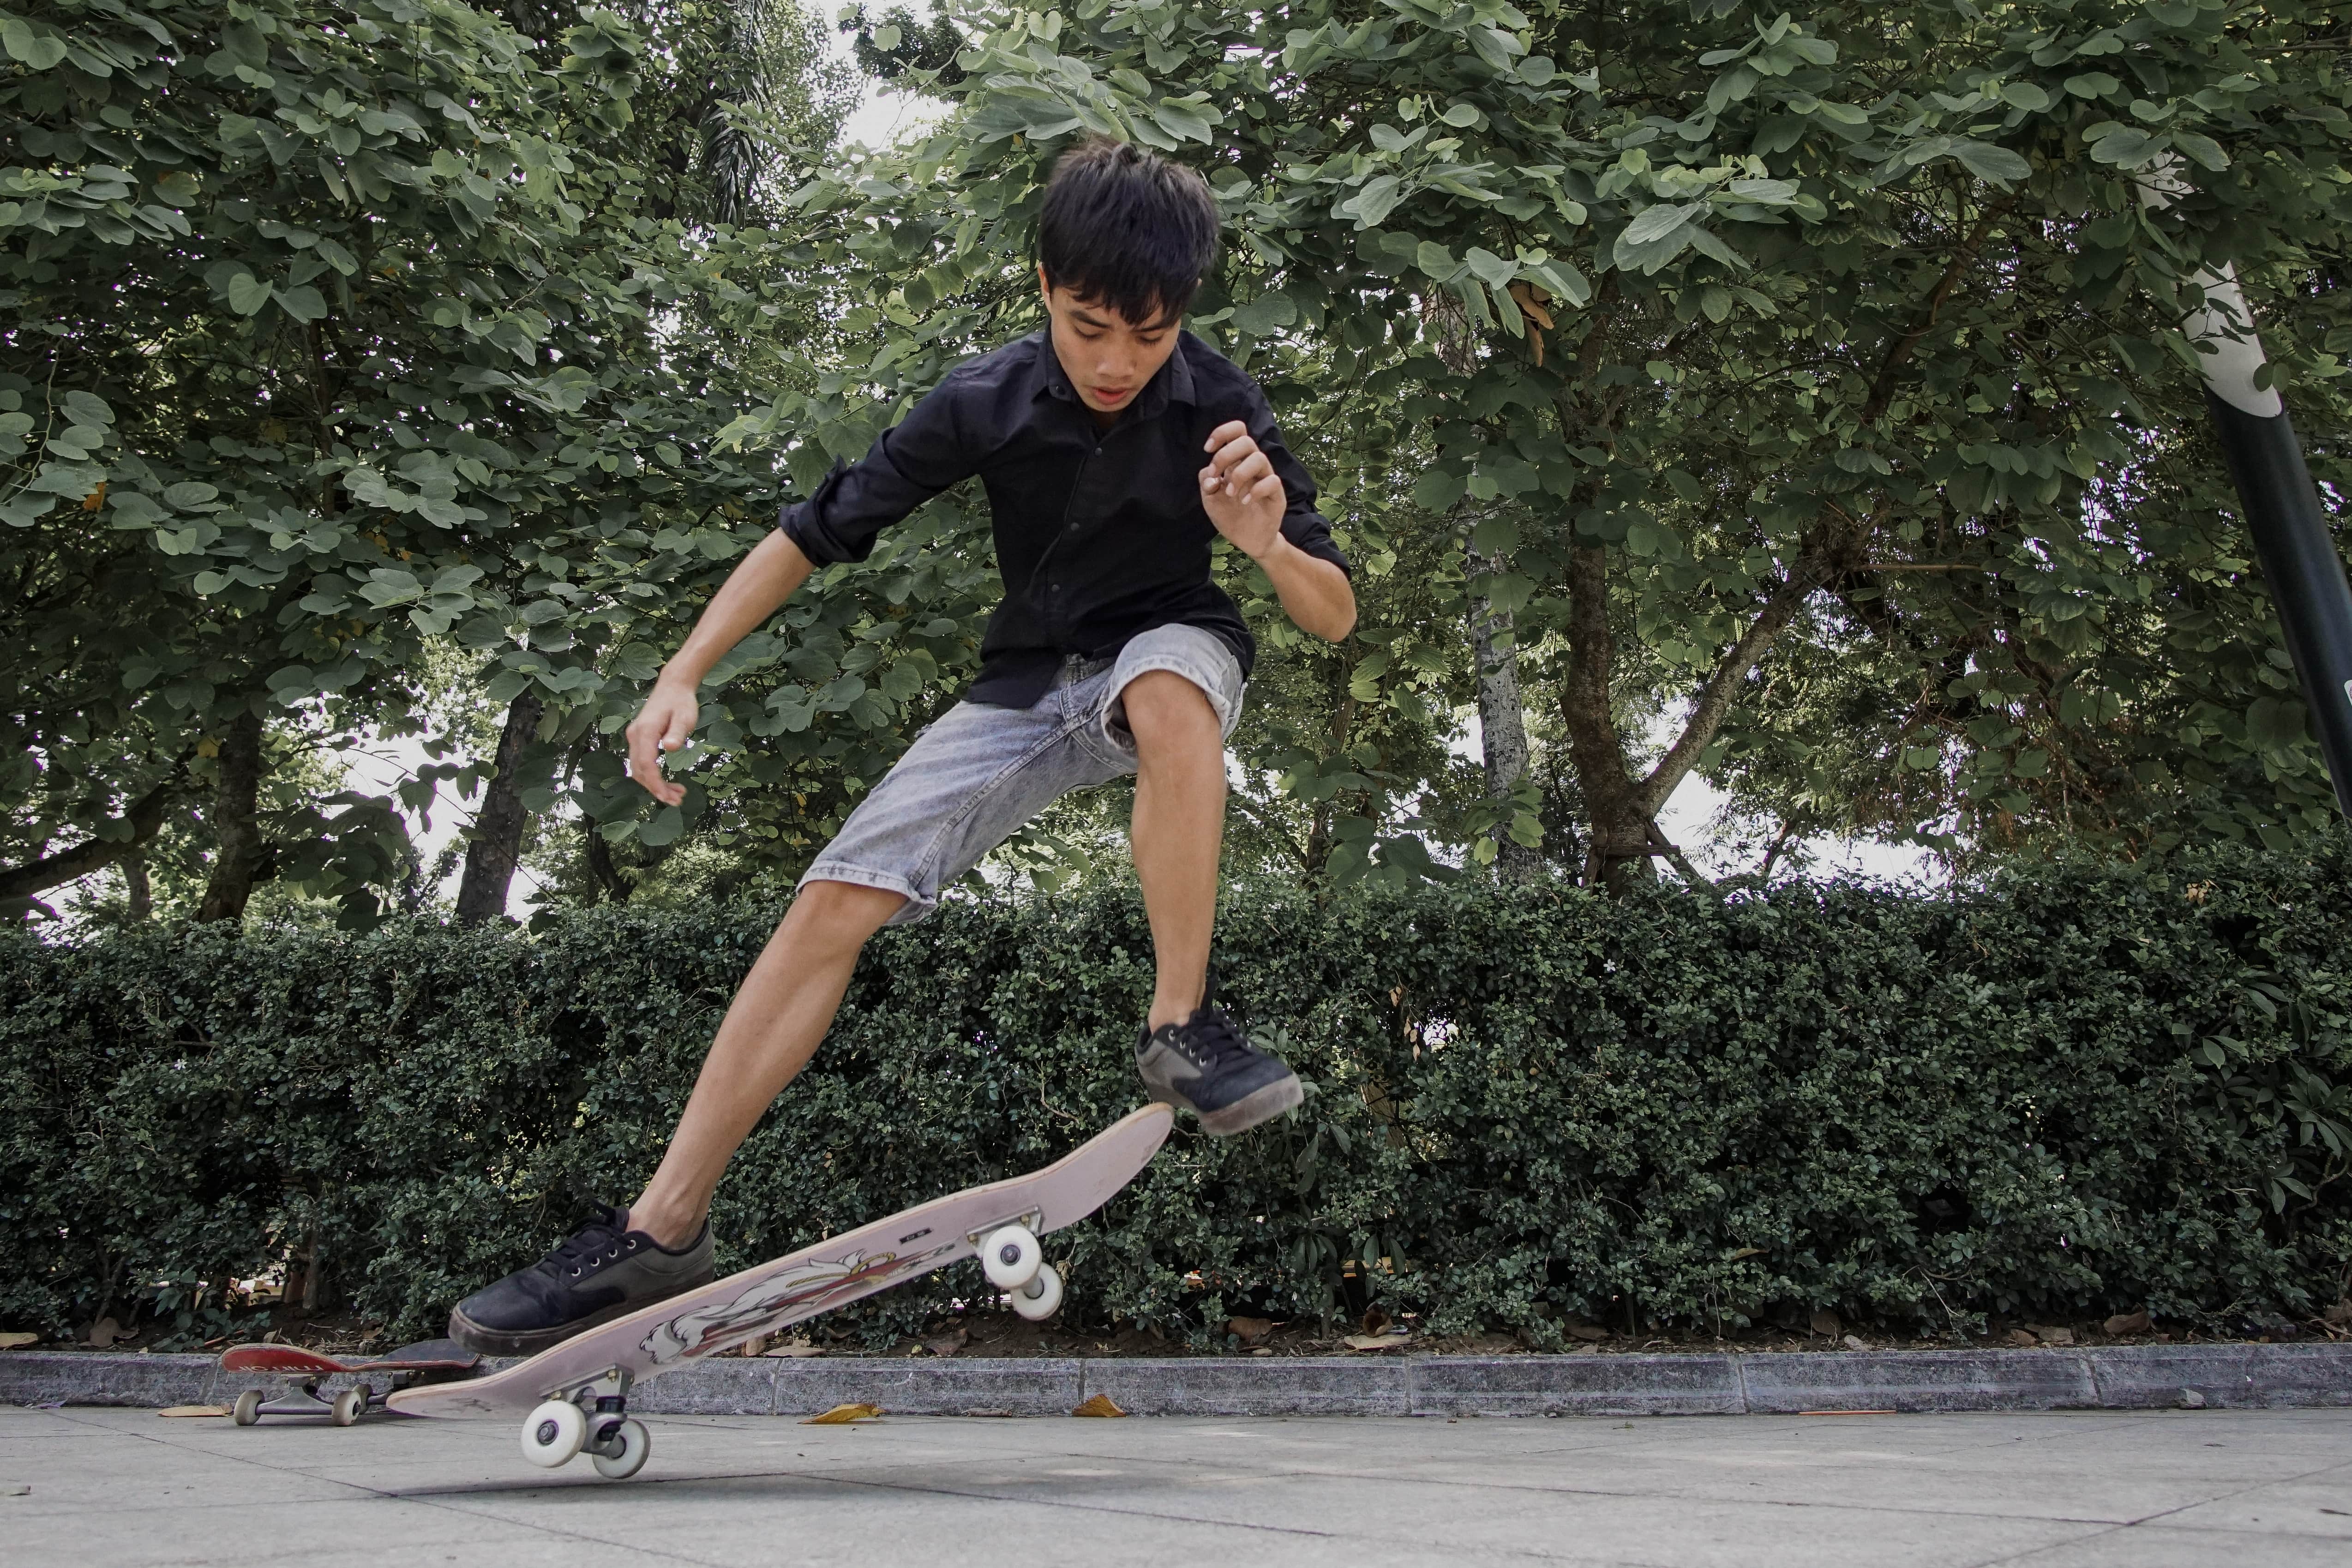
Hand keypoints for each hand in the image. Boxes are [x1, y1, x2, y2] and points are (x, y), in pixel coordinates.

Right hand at [625, 679, 697, 805]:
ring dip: (654, 785)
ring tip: (677, 795)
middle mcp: (635, 735)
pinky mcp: (639, 739)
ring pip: (639, 769)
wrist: (673, 686)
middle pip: (640, 770)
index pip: (646, 763)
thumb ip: (677, 732)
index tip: (668, 797)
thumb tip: (670, 747)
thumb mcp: (685, 717)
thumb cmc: (681, 702)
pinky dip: (652, 776)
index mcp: (645, 731)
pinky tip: (667, 783)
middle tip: (677, 801)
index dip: (655, 783)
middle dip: (656, 789)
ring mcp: (635, 737)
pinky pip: (641, 763)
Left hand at [1199, 419, 1285, 559]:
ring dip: (1240, 474)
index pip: (1237, 432)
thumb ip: (1206, 483)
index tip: (1207, 449)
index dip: (1222, 433)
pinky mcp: (1277, 494)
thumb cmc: (1230, 516)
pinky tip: (1245, 502)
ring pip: (1259, 458)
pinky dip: (1255, 490)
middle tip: (1217, 476)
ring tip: (1231, 494)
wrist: (1247, 540)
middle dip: (1225, 455)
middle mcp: (1252, 466)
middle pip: (1246, 440)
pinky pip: (1272, 481)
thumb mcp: (1210, 500)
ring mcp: (1266, 478)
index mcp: (1236, 461)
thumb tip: (1210, 476)